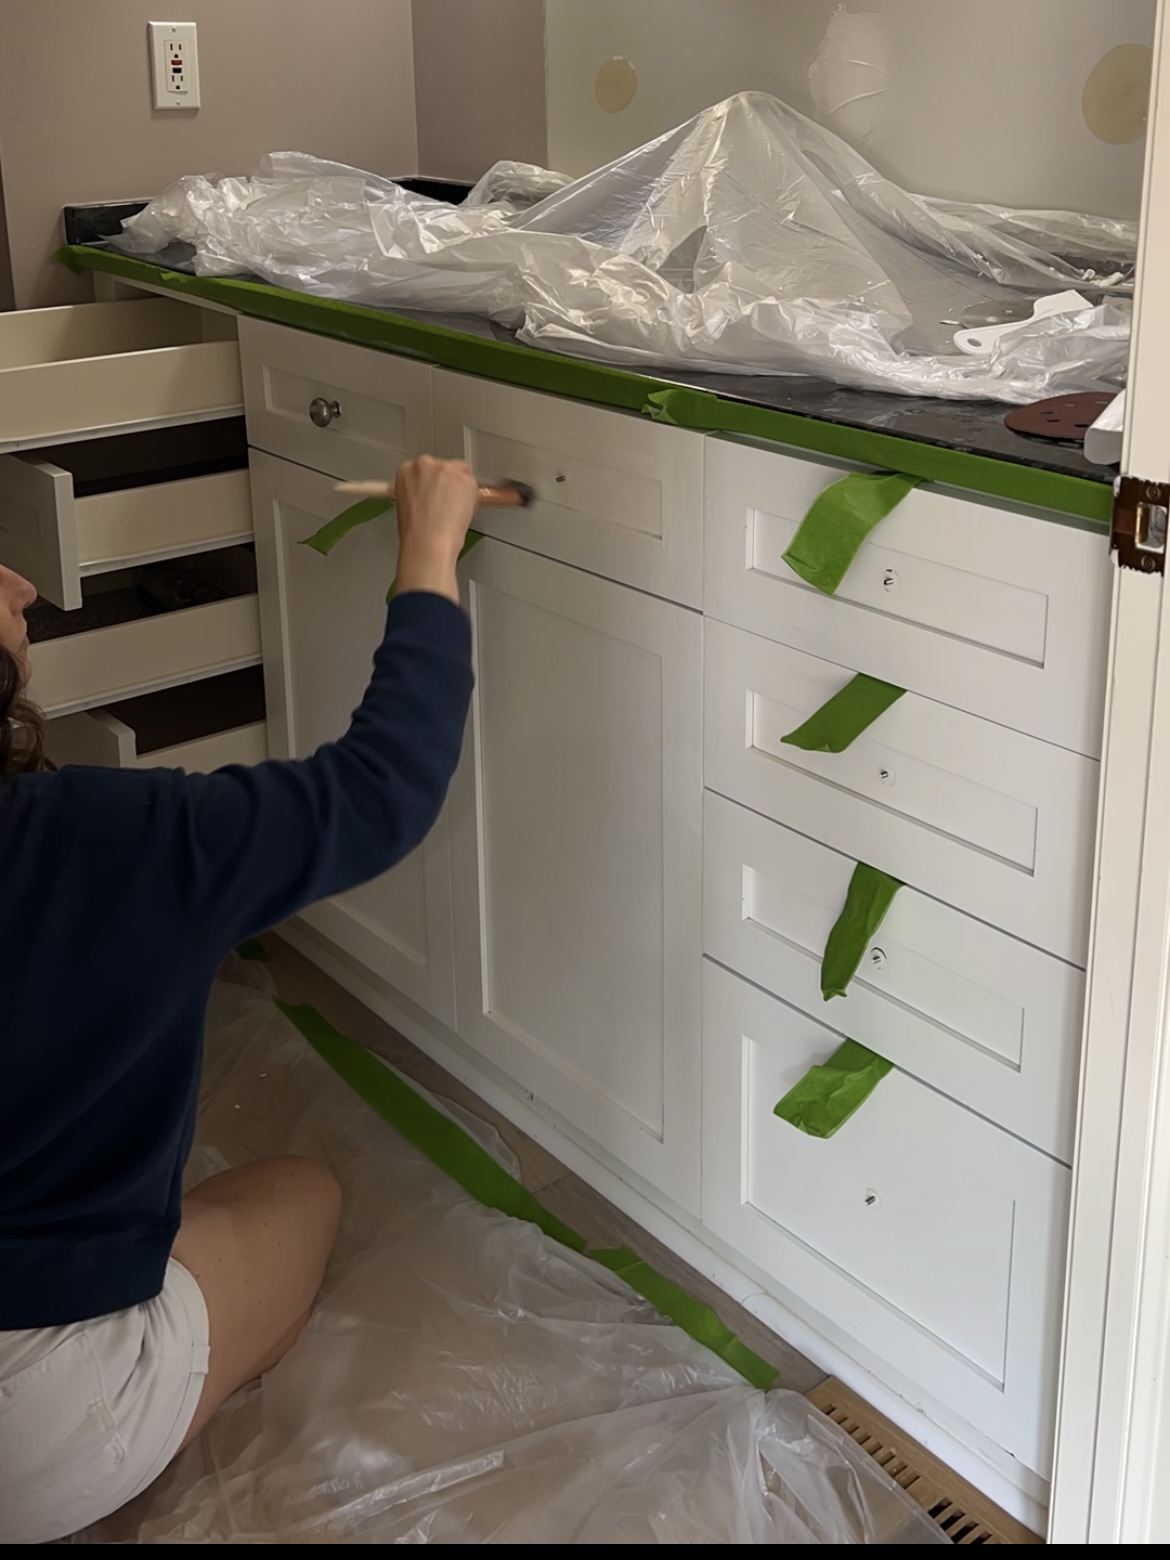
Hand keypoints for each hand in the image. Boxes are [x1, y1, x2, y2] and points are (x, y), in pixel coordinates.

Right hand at [393, 457, 478, 604]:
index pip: (426, 469)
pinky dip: (472, 498)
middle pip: (444, 468)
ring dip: (461, 491)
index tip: (437, 493)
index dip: (434, 484)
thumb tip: (432, 494)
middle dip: (449, 485)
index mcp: (406, 470)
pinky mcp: (463, 477)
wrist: (428, 541)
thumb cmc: (416, 532)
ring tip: (454, 512)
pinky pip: (473, 484)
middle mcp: (424, 464)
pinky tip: (462, 512)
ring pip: (460, 474)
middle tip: (448, 505)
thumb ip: (419, 492)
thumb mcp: (407, 504)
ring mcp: (445, 468)